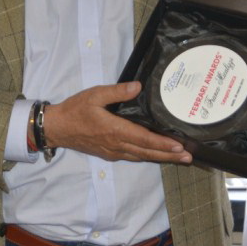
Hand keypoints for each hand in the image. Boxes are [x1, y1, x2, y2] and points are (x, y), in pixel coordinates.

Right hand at [42, 82, 191, 163]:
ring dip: (161, 158)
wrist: (57, 128)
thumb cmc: (75, 110)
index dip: (163, 144)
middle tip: (188, 157)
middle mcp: (117, 144)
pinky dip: (147, 156)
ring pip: (142, 157)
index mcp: (114, 130)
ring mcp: (113, 151)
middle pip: (148, 152)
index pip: (144, 139)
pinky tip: (154, 154)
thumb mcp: (94, 95)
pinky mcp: (109, 153)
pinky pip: (133, 156)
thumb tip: (137, 87)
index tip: (179, 146)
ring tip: (178, 158)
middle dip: (169, 155)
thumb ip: (117, 91)